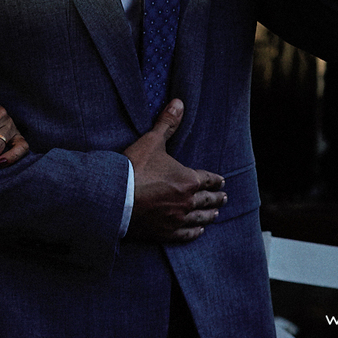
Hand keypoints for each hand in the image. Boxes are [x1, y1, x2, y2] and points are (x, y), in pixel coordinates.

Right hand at [124, 99, 226, 242]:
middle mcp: (187, 201)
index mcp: (188, 180)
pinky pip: (186, 234)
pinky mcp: (165, 232)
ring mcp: (177, 218)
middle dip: (216, 198)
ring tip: (215, 214)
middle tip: (223, 198)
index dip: (216, 180)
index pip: (208, 180)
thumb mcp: (151, 141)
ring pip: (200, 218)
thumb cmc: (134, 167)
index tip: (221, 181)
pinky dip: (195, 232)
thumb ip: (167, 123)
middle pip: (208, 200)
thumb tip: (179, 103)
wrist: (114, 196)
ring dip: (209, 215)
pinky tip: (198, 231)